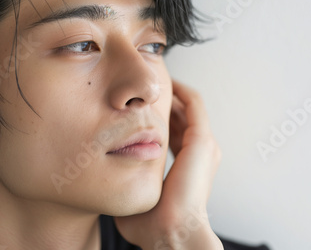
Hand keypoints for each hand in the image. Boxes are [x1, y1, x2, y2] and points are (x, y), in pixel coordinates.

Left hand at [114, 79, 222, 249]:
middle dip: (160, 101)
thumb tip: (106, 172)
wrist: (169, 232)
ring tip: (148, 78)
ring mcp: (204, 145)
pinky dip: (178, 89)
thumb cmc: (150, 223)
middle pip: (181, 116)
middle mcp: (199, 153)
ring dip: (169, 91)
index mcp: (187, 166)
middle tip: (139, 88)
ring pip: (187, 105)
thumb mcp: (135, 194)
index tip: (134, 108)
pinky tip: (160, 81)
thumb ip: (126, 178)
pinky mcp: (202, 139)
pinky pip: (193, 102)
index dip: (155, 119)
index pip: (173, 133)